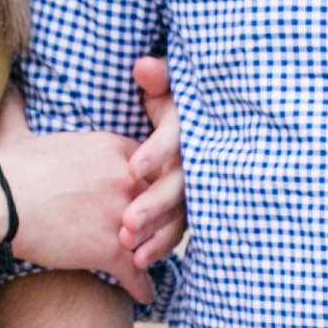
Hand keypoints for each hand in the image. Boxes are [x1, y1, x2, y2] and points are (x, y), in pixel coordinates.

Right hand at [0, 110, 154, 303]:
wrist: (0, 201)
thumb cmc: (7, 168)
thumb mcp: (18, 131)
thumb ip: (19, 109)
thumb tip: (6, 90)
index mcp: (114, 148)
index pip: (155, 164)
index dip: (153, 181)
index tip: (147, 194)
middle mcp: (128, 179)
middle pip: (165, 199)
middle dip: (164, 216)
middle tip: (159, 230)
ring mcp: (123, 215)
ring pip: (158, 237)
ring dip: (157, 252)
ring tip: (155, 262)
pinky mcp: (111, 249)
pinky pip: (138, 273)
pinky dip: (142, 287)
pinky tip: (144, 295)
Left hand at [121, 56, 184, 268]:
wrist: (181, 116)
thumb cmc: (167, 94)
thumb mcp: (163, 83)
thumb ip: (156, 77)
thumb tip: (145, 66)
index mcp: (189, 124)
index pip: (176, 138)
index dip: (156, 152)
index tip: (133, 168)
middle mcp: (198, 155)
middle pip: (179, 182)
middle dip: (154, 203)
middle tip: (128, 221)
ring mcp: (196, 182)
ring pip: (181, 211)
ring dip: (158, 232)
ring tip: (131, 248)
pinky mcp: (190, 204)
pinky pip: (179, 226)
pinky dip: (161, 243)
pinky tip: (139, 261)